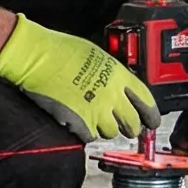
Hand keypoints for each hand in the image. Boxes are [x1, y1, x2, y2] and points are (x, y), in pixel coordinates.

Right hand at [0, 15, 158, 141]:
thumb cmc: (61, 50)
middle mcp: (111, 95)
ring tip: (94, 117)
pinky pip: (90, 136)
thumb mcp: (97, 56)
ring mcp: (95, 110)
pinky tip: (79, 120)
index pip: (146, 100)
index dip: (151, 115)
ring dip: (105, 128)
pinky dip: (85, 131)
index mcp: (118, 75)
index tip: (151, 122)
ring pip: (111, 132)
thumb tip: (119, 87)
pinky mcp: (78, 121)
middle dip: (130, 128)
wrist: (37, 57)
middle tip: (126, 128)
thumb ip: (112, 75)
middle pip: (132, 123)